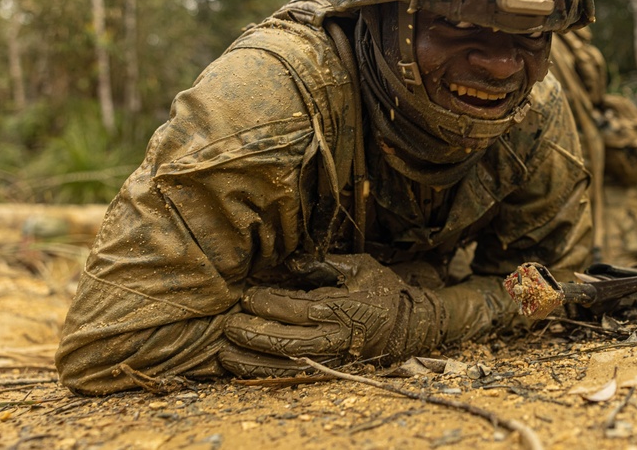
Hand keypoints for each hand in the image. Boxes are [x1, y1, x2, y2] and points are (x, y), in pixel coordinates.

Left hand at [218, 254, 444, 378]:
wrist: (412, 324)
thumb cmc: (382, 290)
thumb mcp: (360, 266)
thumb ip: (324, 263)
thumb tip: (290, 260)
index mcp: (342, 308)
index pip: (296, 309)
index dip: (268, 304)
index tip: (246, 295)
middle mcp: (336, 337)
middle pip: (285, 341)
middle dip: (252, 333)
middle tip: (228, 324)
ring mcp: (333, 358)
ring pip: (285, 365)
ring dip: (251, 360)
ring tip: (224, 351)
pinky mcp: (330, 371)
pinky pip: (292, 376)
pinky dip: (264, 375)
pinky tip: (241, 369)